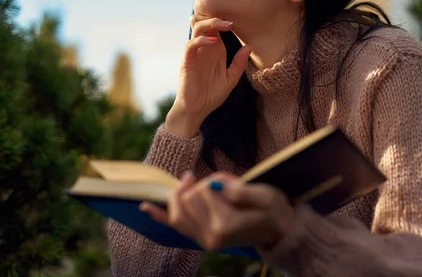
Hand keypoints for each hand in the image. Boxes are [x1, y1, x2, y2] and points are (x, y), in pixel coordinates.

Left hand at [139, 172, 294, 251]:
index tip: (230, 182)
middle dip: (201, 186)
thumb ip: (241, 191)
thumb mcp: (265, 195)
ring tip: (198, 185)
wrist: (278, 230)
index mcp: (224, 226)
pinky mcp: (200, 238)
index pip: (203, 191)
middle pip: (188, 199)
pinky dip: (159, 214)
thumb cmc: (273, 209)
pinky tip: (144, 206)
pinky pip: (174, 225)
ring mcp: (203, 240)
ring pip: (177, 211)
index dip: (215, 180)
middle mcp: (210, 237)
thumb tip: (216, 185)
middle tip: (220, 184)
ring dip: (185, 194)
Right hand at [166, 15, 251, 136]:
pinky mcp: (187, 62)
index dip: (225, 20)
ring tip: (223, 26)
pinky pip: (190, 46)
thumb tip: (250, 46)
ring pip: (197, 29)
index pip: (218, 28)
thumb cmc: (212, 94)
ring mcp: (195, 54)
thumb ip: (239, 64)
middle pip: (206, 24)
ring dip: (209, 24)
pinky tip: (212, 42)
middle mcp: (205, 49)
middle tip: (231, 22)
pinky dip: (200, 41)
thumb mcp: (230, 79)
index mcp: (216, 50)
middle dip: (217, 18)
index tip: (239, 20)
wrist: (197, 109)